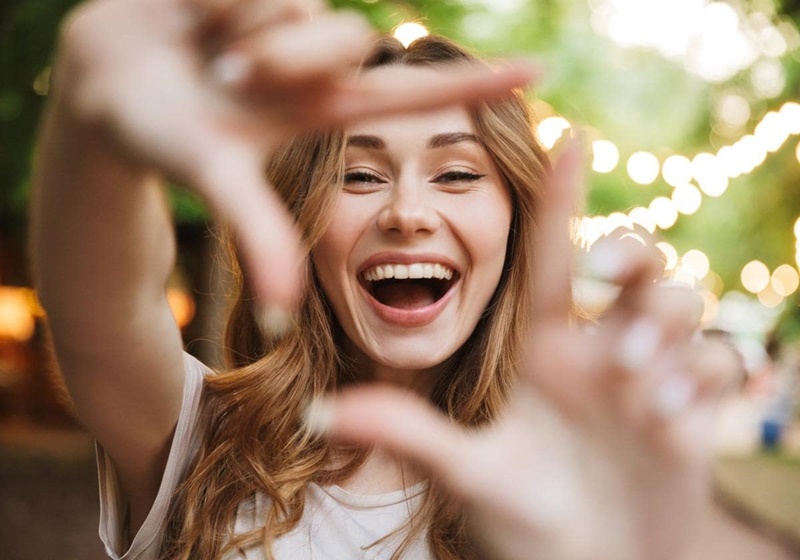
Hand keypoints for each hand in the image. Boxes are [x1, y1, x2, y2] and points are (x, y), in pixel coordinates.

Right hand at [51, 0, 536, 309]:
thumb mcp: (214, 179)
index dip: (474, 87)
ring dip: (242, 30)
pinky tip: (193, 15)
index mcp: (324, 109)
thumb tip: (281, 315)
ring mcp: (290, 18)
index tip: (538, 74)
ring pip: (301, 7)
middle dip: (285, 58)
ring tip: (205, 52)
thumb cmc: (155, 137)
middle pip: (346, 39)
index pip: (414, 96)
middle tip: (228, 77)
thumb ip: (257, 233)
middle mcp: (317, 61)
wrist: (101, 82)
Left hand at [310, 140, 736, 559]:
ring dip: (662, 328)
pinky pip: (714, 363)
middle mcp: (597, 350)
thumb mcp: (466, 473)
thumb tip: (320, 413)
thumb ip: (407, 434)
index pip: (550, 258)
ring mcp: (647, 377)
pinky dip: (696, 377)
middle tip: (606, 279)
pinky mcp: (691, 410)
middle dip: (631, 253)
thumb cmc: (520, 522)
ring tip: (631, 382)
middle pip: (634, 262)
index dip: (560, 196)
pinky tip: (664, 417)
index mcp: (542, 349)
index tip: (565, 133)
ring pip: (680, 303)